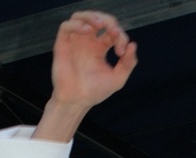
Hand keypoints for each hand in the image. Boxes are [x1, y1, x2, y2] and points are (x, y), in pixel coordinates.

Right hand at [34, 12, 137, 141]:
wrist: (77, 103)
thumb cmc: (94, 93)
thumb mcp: (117, 79)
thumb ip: (128, 63)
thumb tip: (133, 45)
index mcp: (99, 48)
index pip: (111, 31)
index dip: (120, 36)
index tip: (121, 51)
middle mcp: (87, 42)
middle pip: (97, 19)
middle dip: (108, 21)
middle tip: (114, 31)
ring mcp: (75, 42)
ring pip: (80, 17)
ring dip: (92, 16)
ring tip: (101, 25)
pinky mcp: (63, 44)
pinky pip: (66, 26)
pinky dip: (77, 24)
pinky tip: (87, 31)